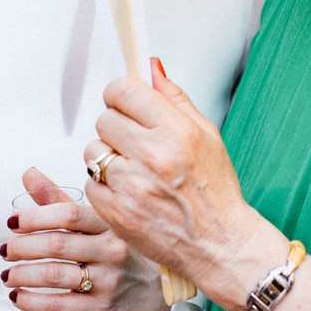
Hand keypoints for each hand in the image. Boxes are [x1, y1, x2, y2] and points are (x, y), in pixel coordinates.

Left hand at [2, 169, 170, 310]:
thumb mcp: (97, 224)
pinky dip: (32, 301)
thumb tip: (28, 174)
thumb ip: (59, 200)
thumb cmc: (119, 253)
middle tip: (5, 251)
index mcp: (109, 224)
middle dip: (22, 247)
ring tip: (7, 275)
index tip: (11, 223)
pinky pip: (59, 305)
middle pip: (57, 244)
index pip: (69, 214)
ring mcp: (109, 281)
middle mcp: (111, 250)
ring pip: (54, 275)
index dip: (35, 216)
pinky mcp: (102, 309)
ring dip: (22, 275)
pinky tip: (18, 296)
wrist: (155, 296)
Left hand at [83, 65, 274, 310]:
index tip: (124, 102)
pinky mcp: (116, 212)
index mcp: (176, 131)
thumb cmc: (216, 191)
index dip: (120, 94)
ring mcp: (132, 186)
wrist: (219, 243)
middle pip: (104, 119)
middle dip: (116, 126)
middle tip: (134, 141)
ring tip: (133, 169)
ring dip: (108, 157)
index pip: (124, 91)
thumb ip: (174, 98)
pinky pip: (90, 183)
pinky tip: (128, 191)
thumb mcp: (207, 134)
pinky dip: (104, 186)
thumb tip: (151, 66)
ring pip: (93, 151)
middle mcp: (153, 156)